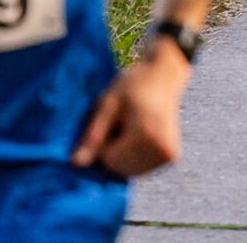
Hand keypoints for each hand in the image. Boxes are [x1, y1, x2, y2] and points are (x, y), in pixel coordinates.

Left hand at [73, 38, 190, 176]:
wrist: (164, 74)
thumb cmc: (134, 84)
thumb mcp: (108, 104)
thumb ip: (93, 135)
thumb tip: (76, 164)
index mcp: (147, 135)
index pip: (109, 160)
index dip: (101, 144)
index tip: (110, 121)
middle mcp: (162, 150)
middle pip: (120, 169)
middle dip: (112, 151)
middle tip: (120, 124)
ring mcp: (168, 155)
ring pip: (129, 171)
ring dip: (122, 155)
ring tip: (130, 128)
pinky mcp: (170, 157)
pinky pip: (140, 168)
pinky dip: (132, 156)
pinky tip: (137, 136)